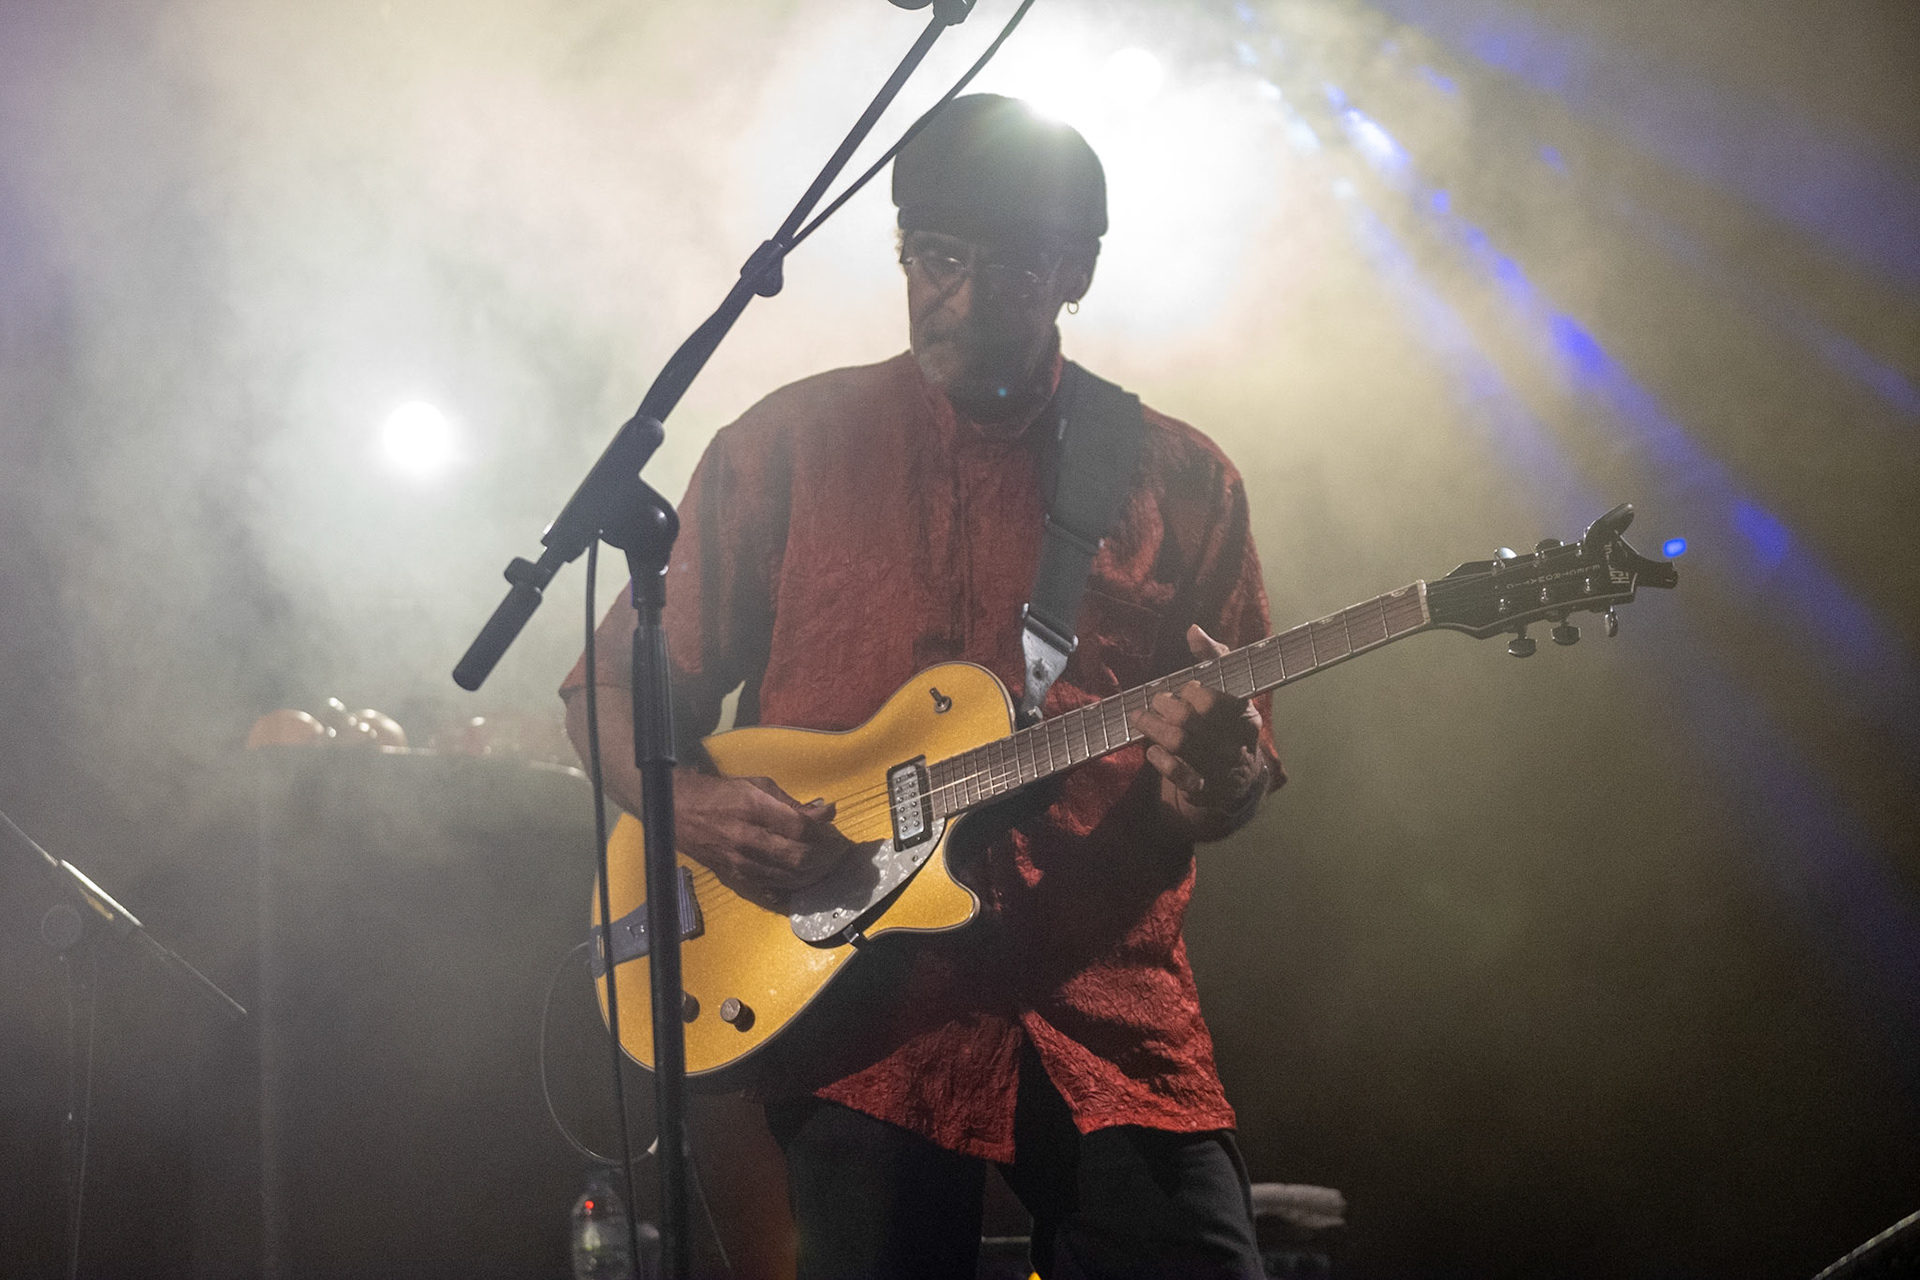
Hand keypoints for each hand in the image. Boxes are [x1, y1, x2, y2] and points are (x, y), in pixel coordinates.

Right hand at [673, 769, 852, 901]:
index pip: (800, 828)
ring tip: (830, 864)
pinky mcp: (737, 879)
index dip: (824, 832)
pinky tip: (808, 878)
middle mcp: (747, 840)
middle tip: (839, 851)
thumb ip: (792, 803)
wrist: (679, 812)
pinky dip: (797, 885)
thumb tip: (825, 813)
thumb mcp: (758, 785)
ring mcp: (741, 864)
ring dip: (817, 873)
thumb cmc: (722, 794)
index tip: (835, 827)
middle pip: (800, 857)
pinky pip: (775, 889)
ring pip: (791, 878)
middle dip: (826, 856)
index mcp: (753, 809)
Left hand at [1130, 625, 1266, 832]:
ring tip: (1142, 718)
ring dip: (1154, 727)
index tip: (1185, 688)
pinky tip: (1152, 750)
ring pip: (1181, 743)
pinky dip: (1159, 758)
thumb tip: (1193, 630)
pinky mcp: (1203, 789)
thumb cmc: (1226, 724)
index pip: (1217, 699)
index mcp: (1246, 716)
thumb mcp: (1229, 691)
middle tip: (1156, 701)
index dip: (1192, 691)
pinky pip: (1177, 774)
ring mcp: (1220, 769)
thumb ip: (1213, 658)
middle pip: (1193, 719)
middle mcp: (1236, 744)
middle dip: (1166, 705)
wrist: (1238, 782)